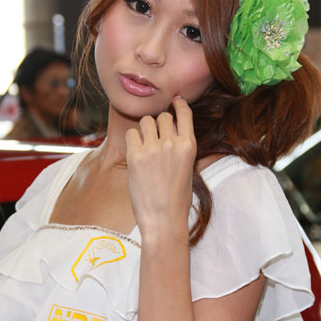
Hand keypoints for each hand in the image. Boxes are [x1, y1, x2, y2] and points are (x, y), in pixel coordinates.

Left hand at [126, 96, 196, 236]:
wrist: (163, 219)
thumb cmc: (177, 199)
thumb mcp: (188, 168)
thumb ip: (181, 147)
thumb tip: (173, 130)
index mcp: (189, 146)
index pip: (184, 113)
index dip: (178, 104)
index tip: (174, 101)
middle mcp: (171, 144)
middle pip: (162, 116)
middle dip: (159, 124)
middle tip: (156, 137)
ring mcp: (152, 149)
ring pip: (146, 121)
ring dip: (145, 129)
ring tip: (146, 145)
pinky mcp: (135, 156)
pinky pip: (131, 134)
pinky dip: (133, 140)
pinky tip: (136, 152)